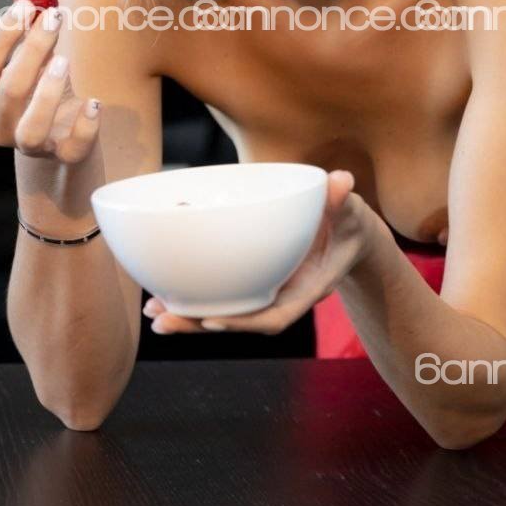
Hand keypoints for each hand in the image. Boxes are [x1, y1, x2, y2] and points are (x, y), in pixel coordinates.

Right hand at [0, 0, 100, 163]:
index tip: (26, 5)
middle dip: (31, 51)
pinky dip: (85, 125)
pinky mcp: (63, 156)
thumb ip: (32, 31)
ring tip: (65, 60)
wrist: (60, 132)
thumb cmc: (40, 86)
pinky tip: (94, 101)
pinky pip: (73, 148)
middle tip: (54, 18)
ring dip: (48, 92)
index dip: (3, 35)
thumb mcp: (33, 60)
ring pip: (32, 127)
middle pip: (10, 90)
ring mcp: (29, 147)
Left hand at [143, 170, 377, 335]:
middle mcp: (284, 296)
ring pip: (227, 311)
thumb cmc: (349, 224)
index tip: (212, 320)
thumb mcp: (351, 212)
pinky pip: (225, 293)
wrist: (350, 237)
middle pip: (241, 321)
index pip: (276, 316)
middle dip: (201, 325)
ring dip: (189, 316)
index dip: (244, 322)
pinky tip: (166, 291)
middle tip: (163, 321)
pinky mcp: (256, 281)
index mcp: (309, 288)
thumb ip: (343, 200)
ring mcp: (268, 291)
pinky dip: (196, 296)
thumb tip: (342, 181)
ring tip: (153, 313)